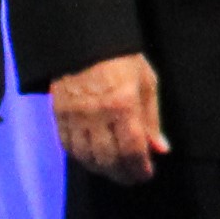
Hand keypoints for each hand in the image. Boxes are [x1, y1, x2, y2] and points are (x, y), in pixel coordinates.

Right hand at [51, 51, 168, 183]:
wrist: (83, 41)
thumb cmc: (122, 59)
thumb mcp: (146, 83)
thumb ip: (152, 119)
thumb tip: (160, 149)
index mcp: (123, 105)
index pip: (132, 149)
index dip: (140, 168)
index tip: (146, 174)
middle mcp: (97, 115)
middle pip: (108, 159)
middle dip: (122, 174)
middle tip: (132, 177)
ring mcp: (75, 117)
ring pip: (86, 157)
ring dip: (102, 170)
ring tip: (115, 170)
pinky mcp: (59, 116)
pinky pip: (68, 147)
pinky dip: (82, 158)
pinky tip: (93, 159)